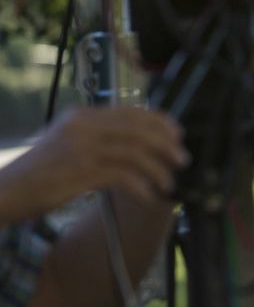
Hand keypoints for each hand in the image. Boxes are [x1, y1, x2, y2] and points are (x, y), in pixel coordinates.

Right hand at [0, 107, 187, 222]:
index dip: (160, 122)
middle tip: (182, 159)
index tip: (177, 135)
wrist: (6, 190)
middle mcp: (83, 127)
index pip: (132, 111)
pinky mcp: (79, 173)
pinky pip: (122, 176)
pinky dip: (141, 187)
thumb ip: (99, 135)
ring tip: (168, 183)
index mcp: (83, 116)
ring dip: (158, 170)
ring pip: (135, 153)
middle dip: (166, 145)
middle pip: (139, 130)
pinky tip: (148, 195)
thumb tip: (140, 140)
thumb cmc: (40, 170)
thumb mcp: (68, 141)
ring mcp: (81, 149)